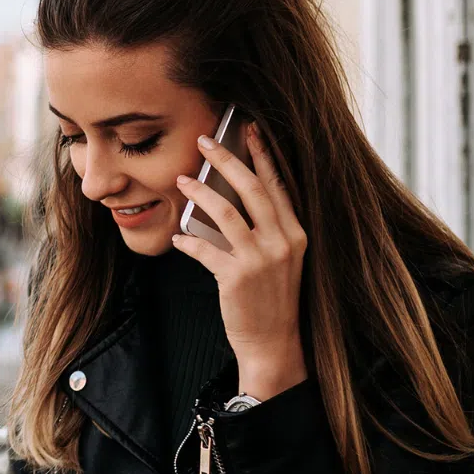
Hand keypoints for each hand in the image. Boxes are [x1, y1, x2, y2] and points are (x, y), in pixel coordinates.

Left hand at [172, 123, 308, 400]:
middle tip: (204, 140)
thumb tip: (232, 197)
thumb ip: (265, 229)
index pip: (277, 185)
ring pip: (225, 212)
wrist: (273, 343)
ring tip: (181, 180)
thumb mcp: (280, 259)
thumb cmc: (272, 298)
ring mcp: (261, 259)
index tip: (248, 130)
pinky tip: (178, 237)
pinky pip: (204, 248)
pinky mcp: (237, 277)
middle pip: (252, 188)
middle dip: (226, 159)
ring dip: (199, 191)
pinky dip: (188, 241)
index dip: (261, 155)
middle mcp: (282, 241)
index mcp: (295, 233)